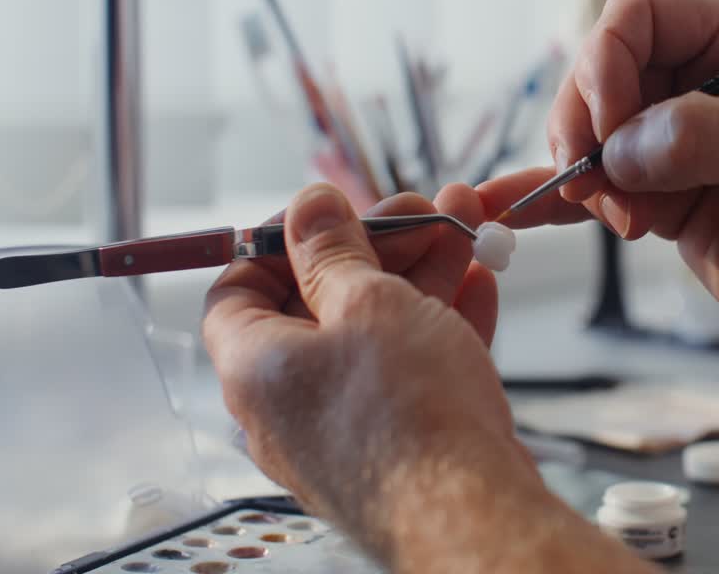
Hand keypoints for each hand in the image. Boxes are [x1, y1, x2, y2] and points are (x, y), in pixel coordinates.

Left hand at [203, 183, 535, 554]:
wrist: (471, 512)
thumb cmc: (409, 413)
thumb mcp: (368, 302)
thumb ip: (334, 251)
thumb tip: (308, 207)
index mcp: (255, 366)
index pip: (240, 287)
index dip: (283, 240)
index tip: (334, 212)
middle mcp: (290, 402)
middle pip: (320, 303)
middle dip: (377, 247)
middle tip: (422, 210)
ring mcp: (346, 426)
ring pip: (375, 332)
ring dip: (419, 276)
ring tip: (466, 230)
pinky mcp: (397, 444)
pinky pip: (407, 370)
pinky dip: (438, 325)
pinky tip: (478, 284)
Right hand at [480, 0, 718, 359]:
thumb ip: (707, 135)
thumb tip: (626, 147)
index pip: (641, 14)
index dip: (607, 62)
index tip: (609, 126)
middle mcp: (705, 81)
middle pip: (601, 70)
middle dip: (586, 124)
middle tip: (601, 182)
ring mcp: (679, 141)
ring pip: (589, 129)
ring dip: (581, 171)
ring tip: (622, 217)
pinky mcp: (663, 194)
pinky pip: (594, 184)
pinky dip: (555, 198)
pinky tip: (519, 212)